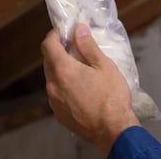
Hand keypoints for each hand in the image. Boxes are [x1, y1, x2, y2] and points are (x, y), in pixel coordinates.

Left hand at [41, 23, 139, 153]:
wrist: (112, 130)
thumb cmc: (111, 96)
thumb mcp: (104, 66)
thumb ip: (88, 46)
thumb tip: (78, 29)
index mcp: (63, 70)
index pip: (48, 45)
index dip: (54, 34)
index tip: (64, 31)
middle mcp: (53, 85)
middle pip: (48, 61)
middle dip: (58, 51)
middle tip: (75, 47)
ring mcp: (54, 101)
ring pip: (52, 78)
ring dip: (61, 70)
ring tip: (80, 69)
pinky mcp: (59, 114)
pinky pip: (57, 93)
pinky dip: (64, 86)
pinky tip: (80, 88)